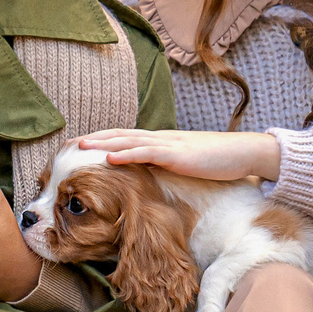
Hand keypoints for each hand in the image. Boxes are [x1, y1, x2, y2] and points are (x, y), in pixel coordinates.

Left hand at [77, 127, 281, 182]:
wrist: (244, 153)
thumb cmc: (219, 161)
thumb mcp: (187, 164)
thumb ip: (168, 166)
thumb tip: (151, 177)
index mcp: (162, 141)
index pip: (126, 137)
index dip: (102, 139)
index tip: (81, 145)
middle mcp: (161, 139)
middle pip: (120, 134)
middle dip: (94, 138)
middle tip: (68, 143)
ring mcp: (168, 145)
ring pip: (128, 140)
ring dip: (102, 143)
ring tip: (79, 147)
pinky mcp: (177, 155)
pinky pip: (147, 153)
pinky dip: (126, 154)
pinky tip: (109, 158)